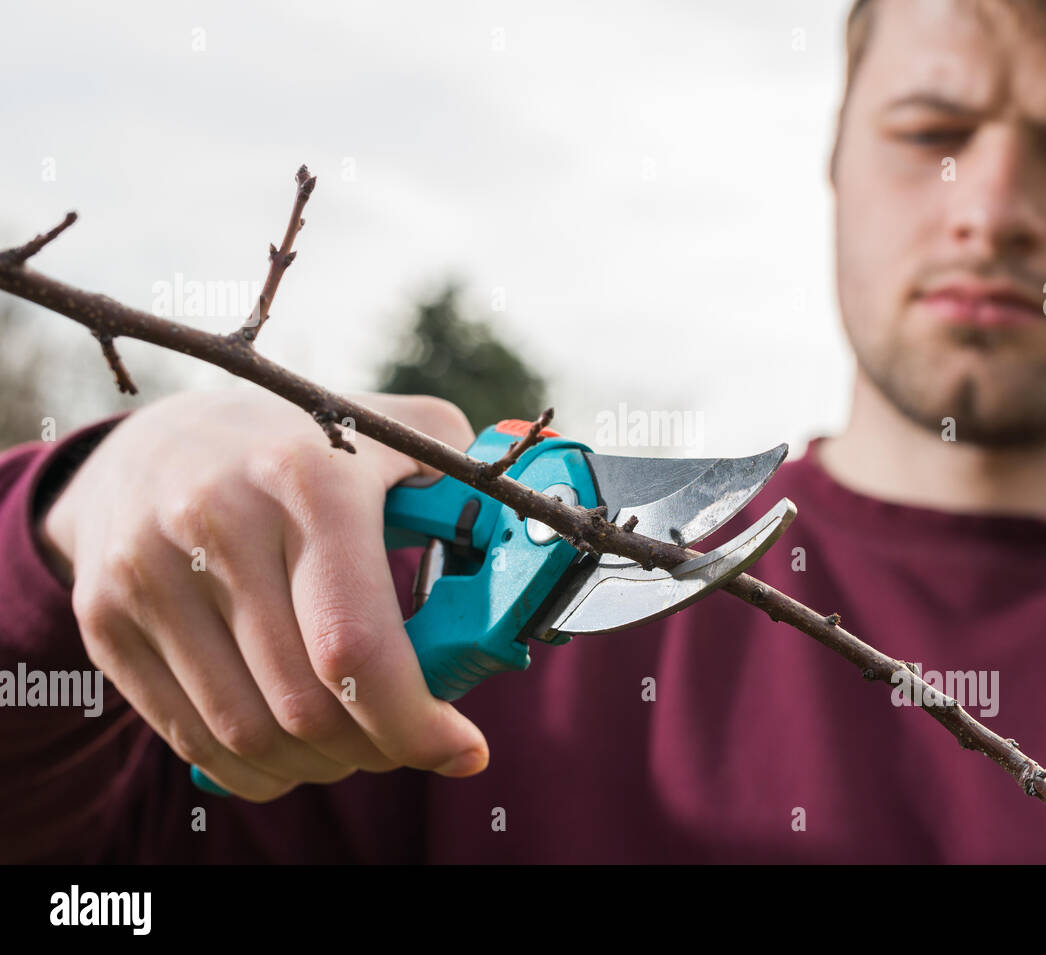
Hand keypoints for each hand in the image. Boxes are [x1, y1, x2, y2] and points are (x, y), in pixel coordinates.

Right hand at [39, 387, 487, 800]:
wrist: (149, 441)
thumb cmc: (300, 447)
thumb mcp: (390, 434)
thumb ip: (471, 484)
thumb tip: (534, 555)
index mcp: (307, 478)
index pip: (357, 645)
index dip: (417, 721)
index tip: (463, 748)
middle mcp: (218, 523)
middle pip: (306, 705)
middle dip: (379, 748)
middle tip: (412, 744)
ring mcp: (149, 575)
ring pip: (248, 733)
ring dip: (322, 766)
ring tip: (358, 746)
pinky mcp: (106, 618)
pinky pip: (191, 737)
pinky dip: (256, 770)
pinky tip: (294, 753)